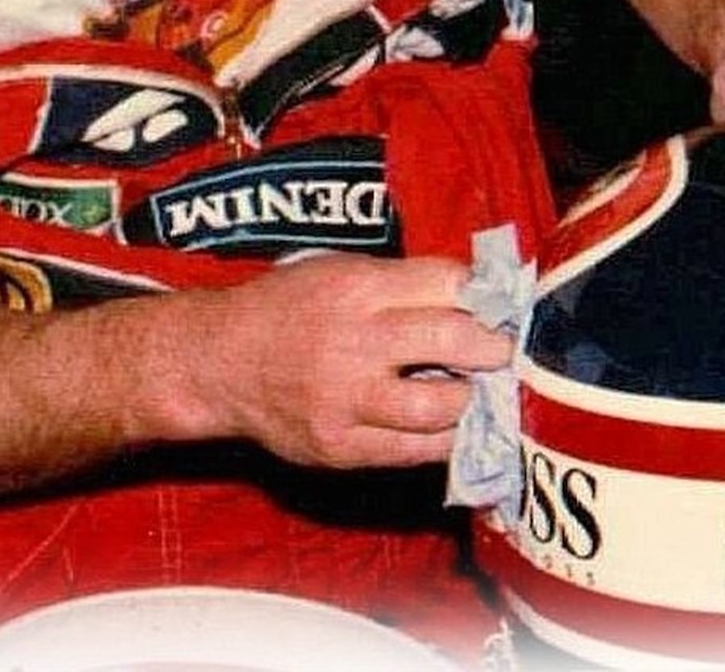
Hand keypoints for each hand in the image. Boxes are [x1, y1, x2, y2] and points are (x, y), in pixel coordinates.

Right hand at [193, 252, 511, 470]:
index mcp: (354, 286)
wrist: (216, 363)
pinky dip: (445, 440)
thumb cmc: (285, 309)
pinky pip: (415, 452)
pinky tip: (455, 428)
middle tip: (509, 352)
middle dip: (496, 347)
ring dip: (478, 402)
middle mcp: (353, 341)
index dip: (486, 294)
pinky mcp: (342, 448)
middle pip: (455, 341)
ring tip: (485, 394)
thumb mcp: (335, 272)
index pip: (447, 283)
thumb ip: (401, 284)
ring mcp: (347, 400)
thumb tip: (479, 296)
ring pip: (443, 408)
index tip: (504, 305)